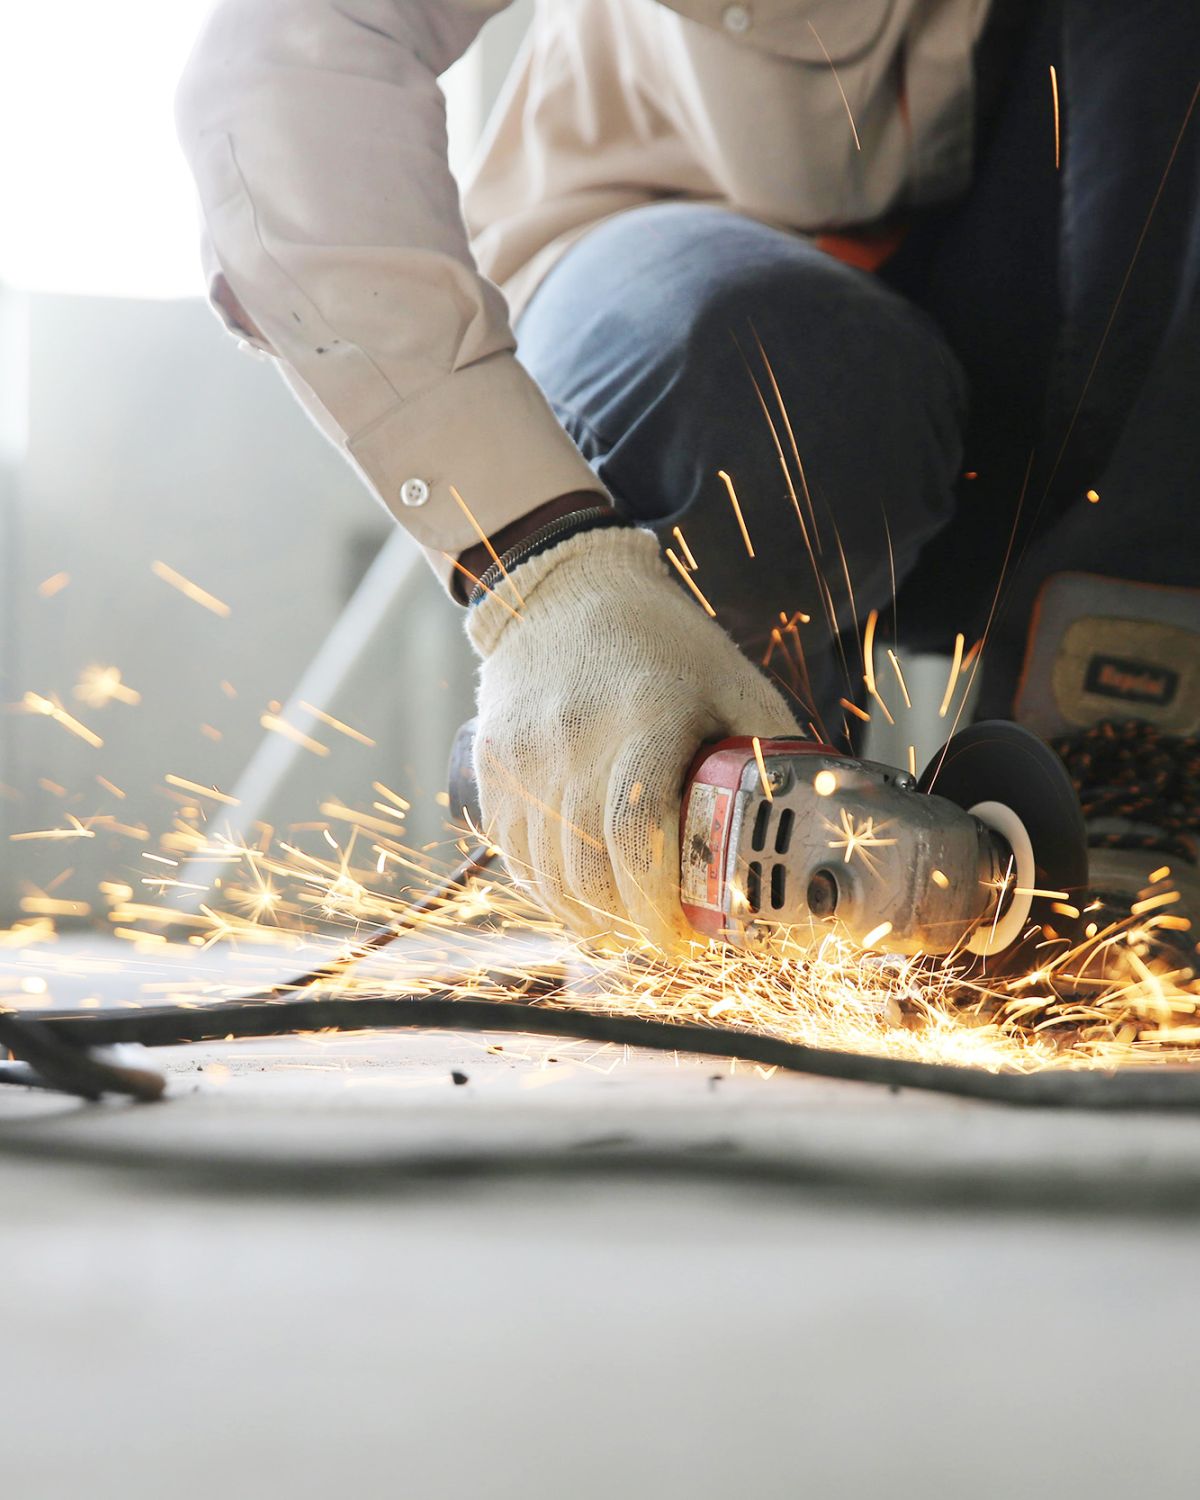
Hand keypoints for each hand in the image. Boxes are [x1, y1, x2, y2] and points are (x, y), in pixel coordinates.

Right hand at [466, 526, 800, 949]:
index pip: (637, 836)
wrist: (561, 592)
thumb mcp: (731, 680)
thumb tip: (818, 817)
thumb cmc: (660, 640)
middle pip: (589, 869)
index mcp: (644, 721)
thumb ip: (770, 749)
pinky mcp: (493, 765)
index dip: (657, 905)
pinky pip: (512, 852)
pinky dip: (544, 892)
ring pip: (545, 873)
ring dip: (585, 918)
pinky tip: (576, 902)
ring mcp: (525, 757)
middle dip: (627, 925)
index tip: (683, 940)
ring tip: (620, 931)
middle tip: (661, 942)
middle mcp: (574, 743)